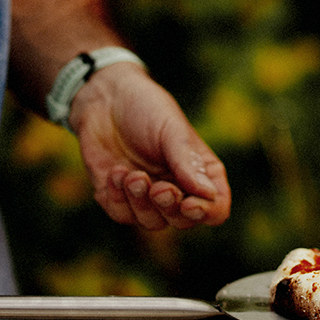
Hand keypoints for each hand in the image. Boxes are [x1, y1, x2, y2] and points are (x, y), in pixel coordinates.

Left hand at [68, 63, 230, 230]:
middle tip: (158, 188)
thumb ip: (187, 162)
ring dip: (141, 202)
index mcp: (201, 172)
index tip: (189, 203)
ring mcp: (147, 196)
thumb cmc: (146, 107)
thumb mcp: (171, 129)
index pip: (216, 207)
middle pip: (183, 221)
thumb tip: (208, 195)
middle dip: (170, 208)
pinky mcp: (118, 197)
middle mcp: (178, 188)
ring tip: (131, 174)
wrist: (104, 96)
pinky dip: (118, 198)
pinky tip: (115, 172)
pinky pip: (121, 214)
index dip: (207, 212)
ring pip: (152, 222)